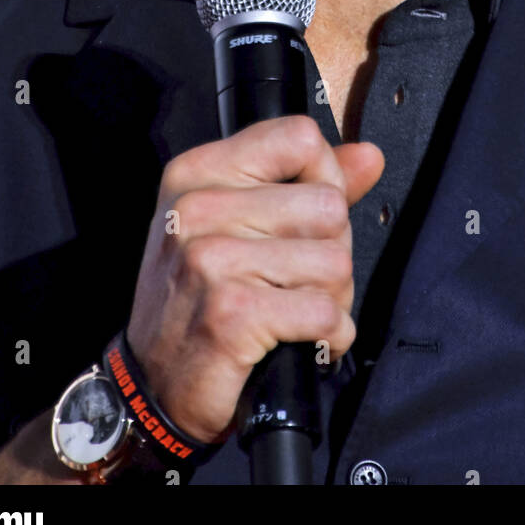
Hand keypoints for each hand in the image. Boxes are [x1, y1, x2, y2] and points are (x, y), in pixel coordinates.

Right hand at [126, 116, 384, 444]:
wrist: (155, 386)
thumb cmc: (200, 298)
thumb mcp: (239, 223)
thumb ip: (307, 183)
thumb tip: (369, 156)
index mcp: (199, 172)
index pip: (300, 139)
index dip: (324, 178)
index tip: (305, 217)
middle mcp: (198, 207)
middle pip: (328, 206)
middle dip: (331, 251)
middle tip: (295, 281)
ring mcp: (211, 259)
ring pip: (334, 261)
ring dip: (332, 298)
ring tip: (293, 311)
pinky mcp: (232, 313)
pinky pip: (324, 312)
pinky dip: (328, 336)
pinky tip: (297, 340)